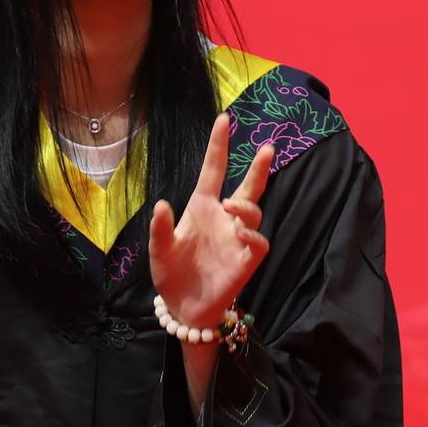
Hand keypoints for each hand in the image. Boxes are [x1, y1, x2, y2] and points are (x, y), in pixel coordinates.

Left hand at [148, 115, 273, 331]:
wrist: (184, 307)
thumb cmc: (172, 274)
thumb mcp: (159, 250)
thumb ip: (160, 228)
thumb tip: (162, 204)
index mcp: (202, 207)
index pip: (214, 170)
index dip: (218, 146)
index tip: (224, 119)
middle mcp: (223, 218)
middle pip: (247, 187)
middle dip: (259, 167)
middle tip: (268, 147)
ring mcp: (237, 238)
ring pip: (253, 212)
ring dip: (245, 206)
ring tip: (230, 206)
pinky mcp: (247, 259)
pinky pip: (258, 241)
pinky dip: (251, 235)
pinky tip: (239, 233)